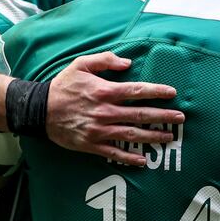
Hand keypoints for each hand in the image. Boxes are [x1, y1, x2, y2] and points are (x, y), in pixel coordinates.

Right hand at [46, 52, 183, 165]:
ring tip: (169, 137)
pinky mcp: (91, 144)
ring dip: (152, 137)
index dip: (156, 92)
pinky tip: (143, 160)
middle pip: (140, 114)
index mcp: (104, 91)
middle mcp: (104, 111)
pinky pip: (114, 152)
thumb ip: (105, 60)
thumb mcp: (81, 64)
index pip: (136, 91)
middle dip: (162, 116)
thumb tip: (128, 63)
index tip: (172, 93)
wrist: (39, 110)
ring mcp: (99, 130)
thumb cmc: (63, 86)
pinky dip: (129, 158)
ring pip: (131, 135)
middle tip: (180, 118)